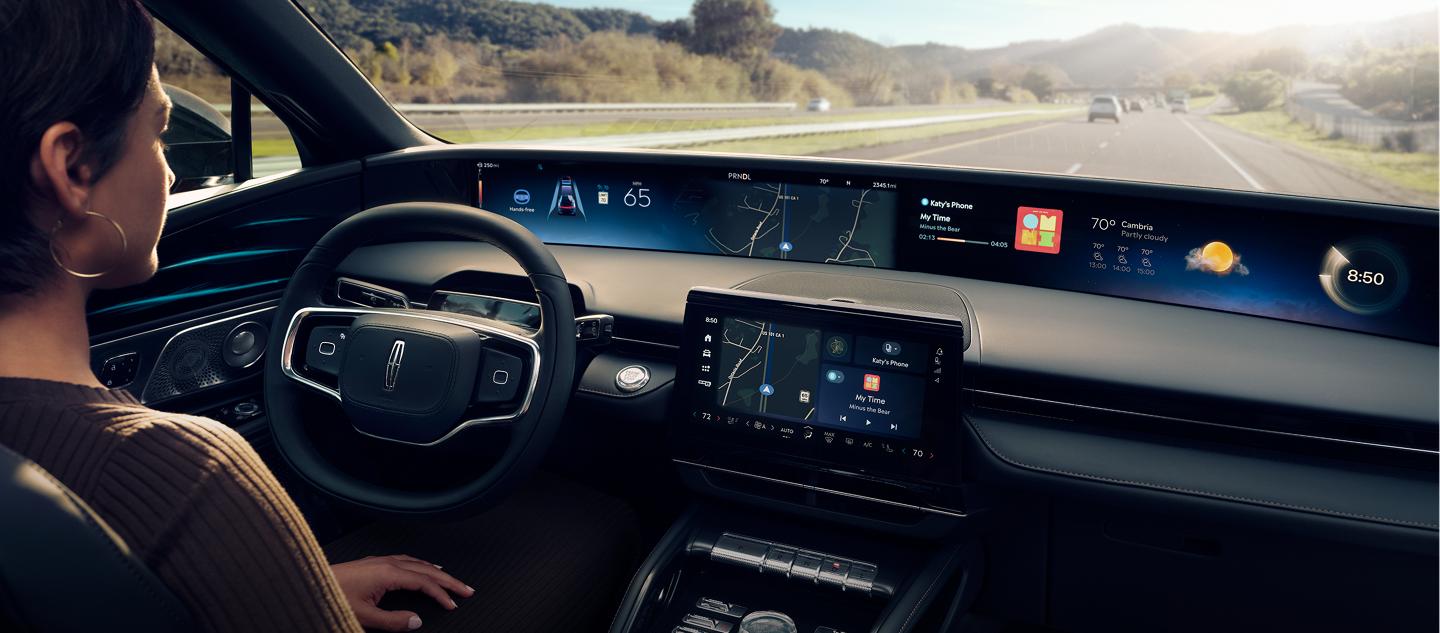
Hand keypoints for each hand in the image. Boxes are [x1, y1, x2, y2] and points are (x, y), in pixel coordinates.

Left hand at [331, 555, 474, 630]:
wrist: (310, 582)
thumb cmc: (332, 597)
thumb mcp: (364, 616)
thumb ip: (393, 620)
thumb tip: (417, 621)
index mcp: (388, 573)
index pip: (424, 582)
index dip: (442, 594)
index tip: (454, 604)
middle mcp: (387, 563)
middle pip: (426, 569)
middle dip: (449, 580)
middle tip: (467, 589)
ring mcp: (379, 561)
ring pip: (416, 562)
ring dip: (435, 571)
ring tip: (448, 578)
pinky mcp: (372, 563)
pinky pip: (405, 560)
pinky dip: (419, 565)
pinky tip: (418, 568)